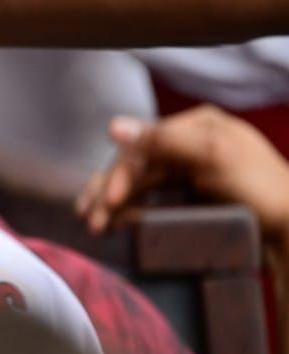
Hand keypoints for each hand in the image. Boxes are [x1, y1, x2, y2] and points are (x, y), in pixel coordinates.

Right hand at [76, 107, 288, 239]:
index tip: (106, 204)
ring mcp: (190, 170)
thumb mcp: (214, 156)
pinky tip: (115, 224)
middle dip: (109, 193)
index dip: (119, 174)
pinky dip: (129, 211)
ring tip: (95, 227)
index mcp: (197, 126)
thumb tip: (112, 126)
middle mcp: (190, 144)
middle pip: (136, 165)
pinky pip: (150, 199)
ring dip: (112, 205)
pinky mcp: (191, 196)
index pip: (142, 145)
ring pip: (138, 184)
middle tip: (91, 222)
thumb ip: (164, 140)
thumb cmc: (262, 189)